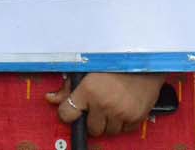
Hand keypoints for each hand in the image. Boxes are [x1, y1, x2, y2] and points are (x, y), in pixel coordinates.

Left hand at [48, 72, 165, 136]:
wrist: (143, 62)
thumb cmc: (113, 63)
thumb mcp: (86, 70)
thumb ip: (68, 87)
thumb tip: (50, 98)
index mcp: (88, 91)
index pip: (67, 114)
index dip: (68, 112)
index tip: (72, 109)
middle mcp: (104, 104)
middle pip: (91, 129)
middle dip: (92, 119)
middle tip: (97, 107)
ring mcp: (121, 113)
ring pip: (108, 131)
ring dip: (108, 122)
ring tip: (111, 106)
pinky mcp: (136, 118)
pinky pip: (124, 130)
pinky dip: (122, 122)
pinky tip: (122, 108)